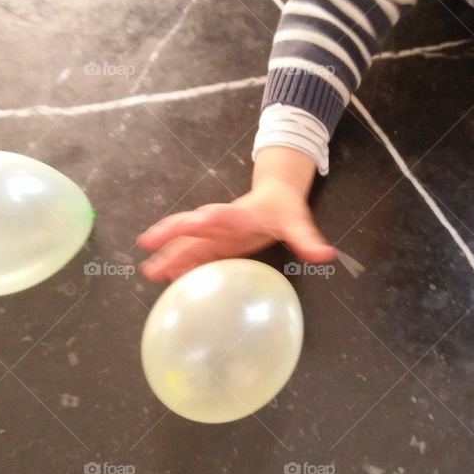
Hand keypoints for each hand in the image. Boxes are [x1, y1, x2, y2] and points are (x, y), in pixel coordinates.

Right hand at [138, 147, 335, 280]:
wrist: (276, 195)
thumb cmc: (284, 209)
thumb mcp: (297, 222)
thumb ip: (307, 239)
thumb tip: (325, 255)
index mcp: (238, 215)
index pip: (219, 216)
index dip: (206, 219)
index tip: (194, 222)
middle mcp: (220, 223)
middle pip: (191, 228)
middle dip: (171, 236)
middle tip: (149, 245)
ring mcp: (214, 234)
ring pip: (186, 242)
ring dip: (168, 255)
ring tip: (149, 271)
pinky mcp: (214, 243)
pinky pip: (192, 254)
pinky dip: (178, 264)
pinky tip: (166, 277)